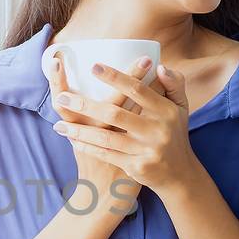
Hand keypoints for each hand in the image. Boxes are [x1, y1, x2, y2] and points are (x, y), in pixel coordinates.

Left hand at [50, 59, 200, 198]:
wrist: (179, 174)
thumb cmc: (175, 134)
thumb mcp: (180, 108)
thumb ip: (174, 84)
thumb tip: (160, 65)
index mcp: (166, 111)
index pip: (138, 90)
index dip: (116, 77)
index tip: (94, 67)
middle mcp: (157, 130)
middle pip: (115, 114)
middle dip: (85, 105)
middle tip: (62, 96)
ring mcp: (146, 150)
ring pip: (106, 138)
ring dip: (80, 132)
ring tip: (58, 126)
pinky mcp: (137, 167)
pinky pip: (107, 155)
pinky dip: (89, 148)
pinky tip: (72, 142)